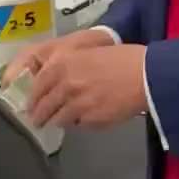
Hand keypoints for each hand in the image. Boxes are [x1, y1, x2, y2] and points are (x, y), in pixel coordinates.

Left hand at [4, 35, 146, 129]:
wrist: (147, 75)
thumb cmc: (123, 59)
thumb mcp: (89, 53)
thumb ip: (68, 67)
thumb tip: (56, 82)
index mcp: (63, 64)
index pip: (37, 87)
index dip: (32, 98)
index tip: (30, 104)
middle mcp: (65, 85)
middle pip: (43, 106)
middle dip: (39, 115)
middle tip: (38, 120)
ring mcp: (77, 105)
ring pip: (58, 119)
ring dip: (56, 121)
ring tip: (57, 123)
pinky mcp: (90, 120)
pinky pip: (78, 125)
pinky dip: (79, 123)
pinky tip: (85, 118)